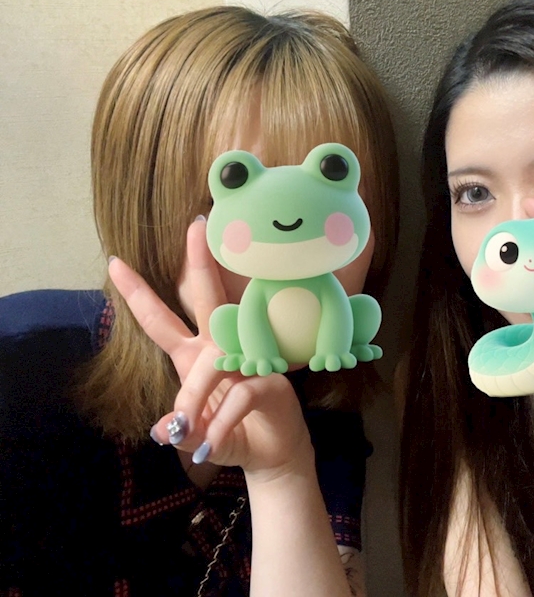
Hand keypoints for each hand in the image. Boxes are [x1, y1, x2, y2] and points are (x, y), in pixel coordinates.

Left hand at [109, 219, 310, 480]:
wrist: (273, 454)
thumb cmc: (231, 436)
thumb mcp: (197, 436)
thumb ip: (181, 430)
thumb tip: (162, 429)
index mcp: (194, 356)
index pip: (160, 320)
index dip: (137, 294)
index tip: (114, 262)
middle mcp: (219, 349)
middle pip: (205, 299)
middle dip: (199, 262)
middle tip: (196, 224)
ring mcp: (247, 359)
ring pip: (212, 360)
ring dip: (193, 398)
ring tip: (188, 432)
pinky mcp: (269, 380)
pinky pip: (237, 397)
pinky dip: (222, 424)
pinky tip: (214, 444)